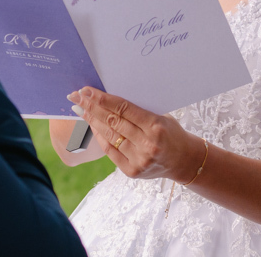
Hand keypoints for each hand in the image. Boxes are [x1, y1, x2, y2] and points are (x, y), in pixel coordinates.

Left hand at [67, 87, 202, 182]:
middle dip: (91, 107)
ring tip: (80, 109)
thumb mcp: (161, 117)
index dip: (103, 99)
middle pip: (113, 122)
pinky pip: (109, 151)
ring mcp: (139, 160)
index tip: (87, 90)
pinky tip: (91, 125)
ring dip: (92, 121)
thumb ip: (138, 111)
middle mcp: (147, 144)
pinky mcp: (132, 171)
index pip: (124, 109)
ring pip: (109, 136)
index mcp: (156, 126)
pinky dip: (99, 137)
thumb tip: (108, 98)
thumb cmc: (171, 133)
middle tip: (76, 96)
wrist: (184, 161)